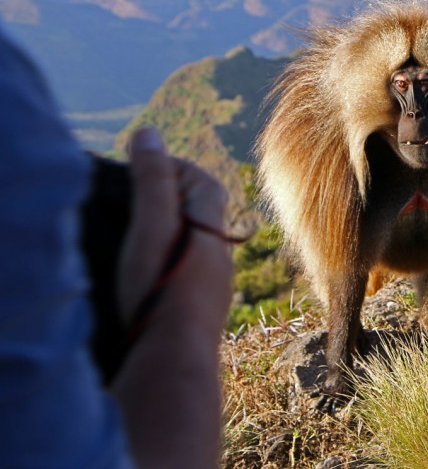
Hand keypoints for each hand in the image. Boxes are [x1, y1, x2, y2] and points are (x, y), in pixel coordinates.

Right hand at [117, 127, 232, 337]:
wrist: (175, 359)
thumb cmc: (161, 287)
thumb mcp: (152, 226)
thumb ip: (153, 180)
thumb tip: (149, 134)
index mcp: (210, 229)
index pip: (205, 183)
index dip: (178, 167)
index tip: (149, 162)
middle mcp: (220, 255)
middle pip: (205, 214)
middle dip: (177, 197)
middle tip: (142, 193)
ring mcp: (216, 286)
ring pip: (200, 246)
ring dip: (177, 231)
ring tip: (142, 232)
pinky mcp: (204, 313)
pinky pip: (194, 274)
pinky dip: (175, 261)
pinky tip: (155, 274)